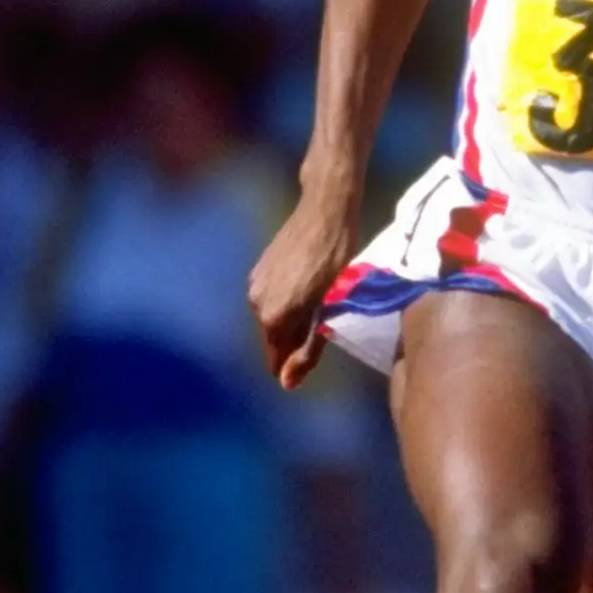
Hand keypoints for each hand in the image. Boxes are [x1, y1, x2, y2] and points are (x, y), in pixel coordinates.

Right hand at [248, 185, 358, 390]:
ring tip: (319, 312)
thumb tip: (287, 384)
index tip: (313, 364)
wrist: (326, 208)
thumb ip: (310, 347)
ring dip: (292, 322)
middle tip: (324, 334)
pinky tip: (308, 293)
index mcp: (273, 317)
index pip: (276, 359)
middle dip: (294, 343)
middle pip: (274, 339)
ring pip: (273, 318)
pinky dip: (287, 304)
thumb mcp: (330, 306)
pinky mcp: (259, 268)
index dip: (294, 366)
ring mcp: (255, 284)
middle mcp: (256, 303)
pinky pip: (272, 299)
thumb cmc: (337, 257)